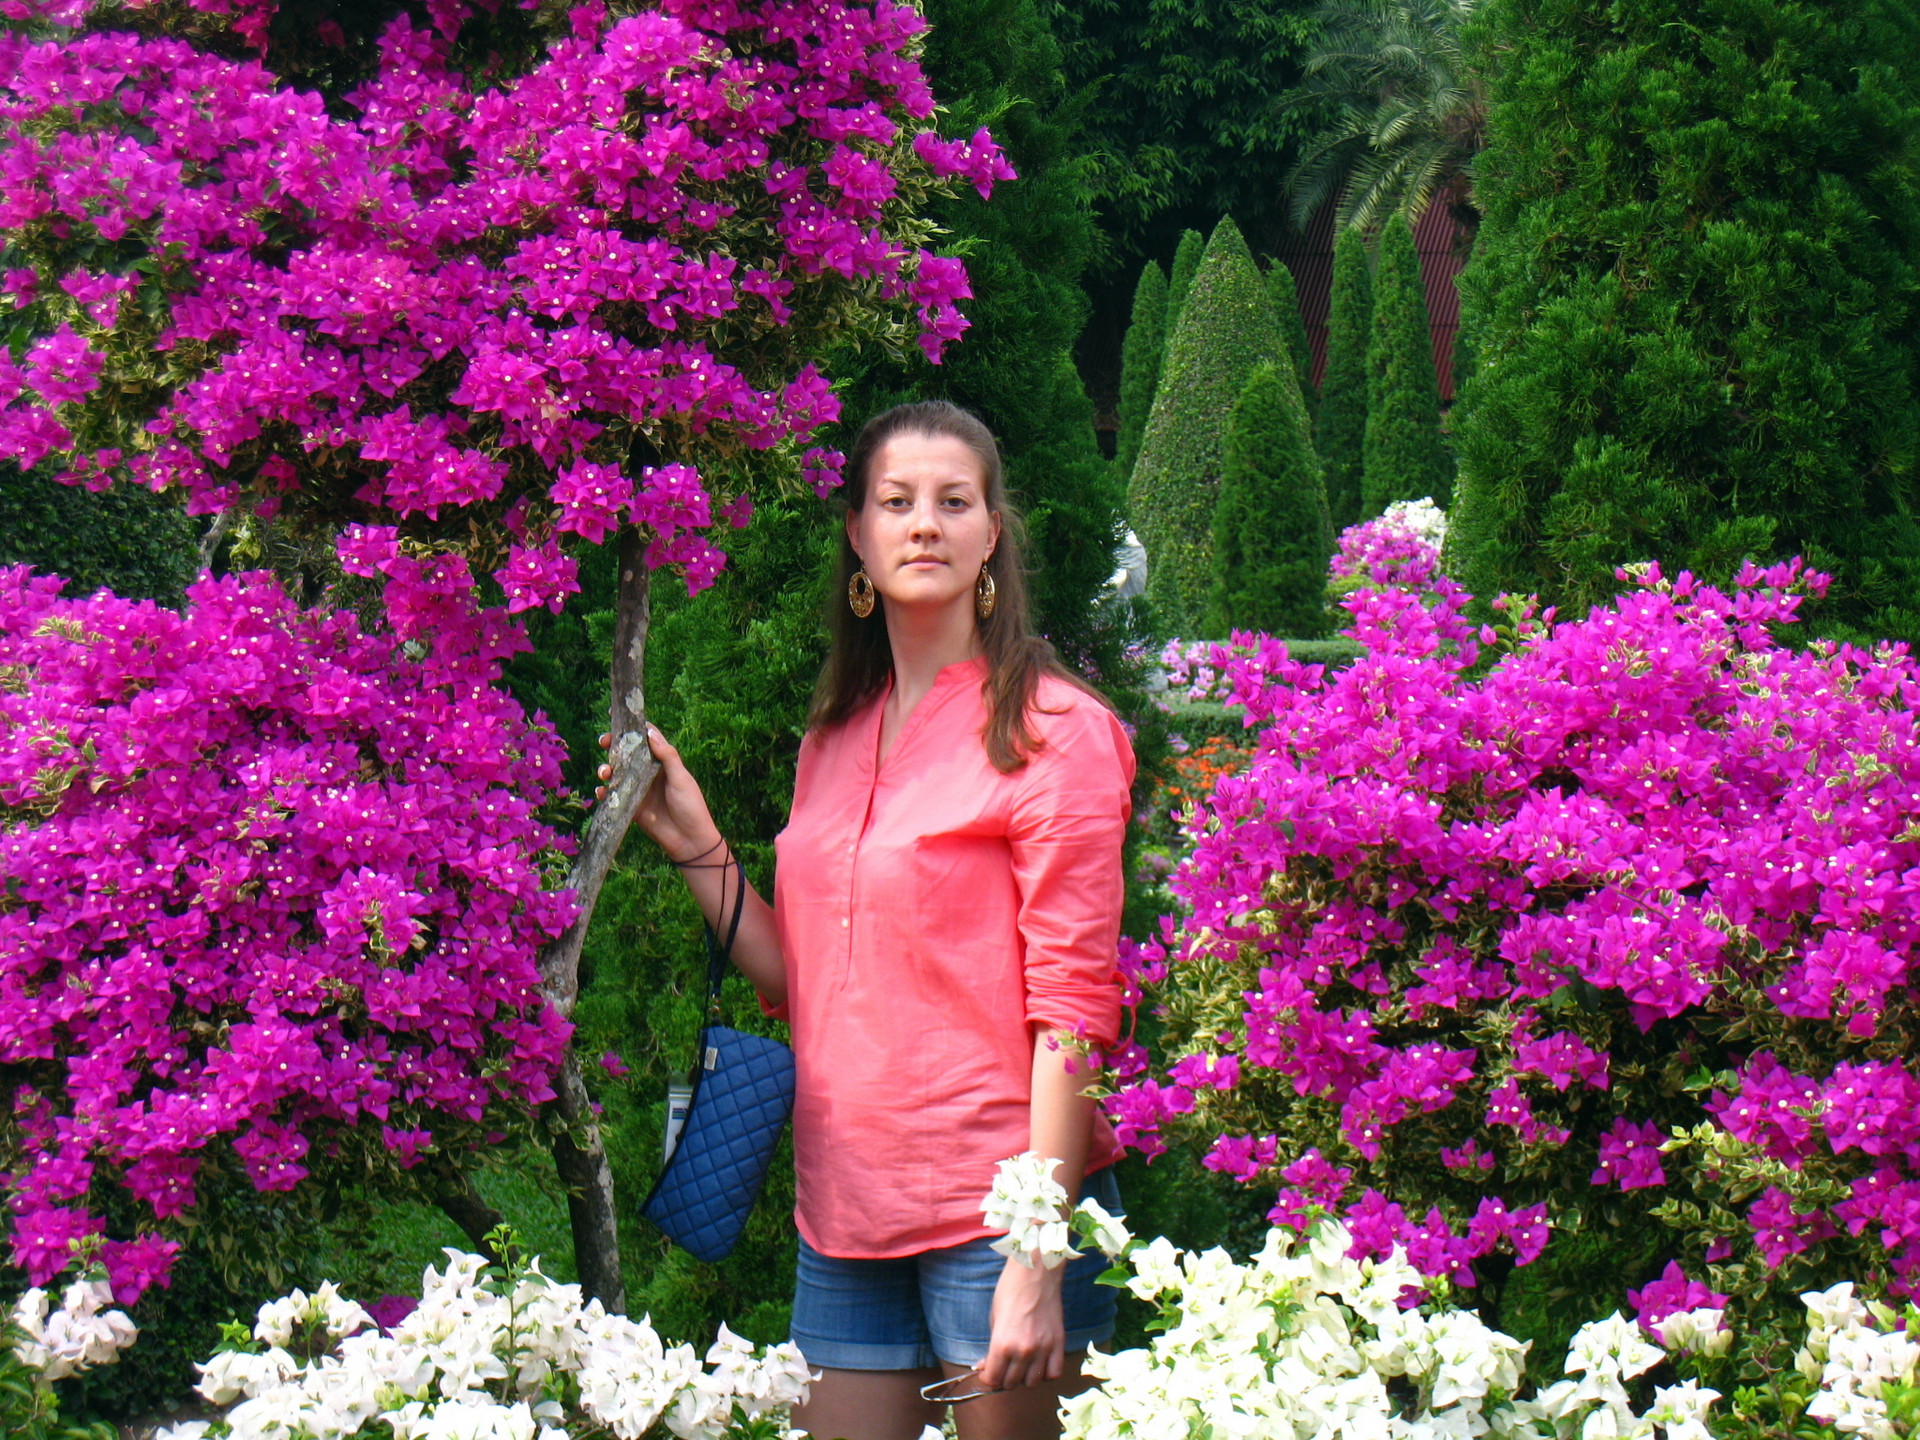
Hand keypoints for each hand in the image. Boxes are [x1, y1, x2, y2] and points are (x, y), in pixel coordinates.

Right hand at [605, 727, 722, 862]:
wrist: (689, 841)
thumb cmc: (690, 806)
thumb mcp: (681, 778)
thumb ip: (667, 755)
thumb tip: (649, 731)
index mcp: (663, 763)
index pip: (647, 741)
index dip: (634, 731)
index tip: (620, 721)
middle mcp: (649, 774)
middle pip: (627, 755)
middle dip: (613, 747)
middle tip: (604, 742)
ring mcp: (638, 790)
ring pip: (617, 774)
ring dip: (606, 769)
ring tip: (605, 772)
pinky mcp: (631, 807)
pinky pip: (613, 796)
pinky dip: (603, 792)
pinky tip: (601, 791)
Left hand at [979, 1252, 1066, 1391]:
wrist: (1035, 1272)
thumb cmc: (1010, 1290)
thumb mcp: (993, 1318)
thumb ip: (991, 1347)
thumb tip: (984, 1366)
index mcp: (1003, 1344)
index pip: (993, 1379)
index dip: (988, 1378)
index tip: (988, 1372)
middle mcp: (1023, 1351)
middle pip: (1012, 1383)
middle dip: (1004, 1378)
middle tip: (1004, 1366)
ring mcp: (1043, 1348)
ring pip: (1033, 1382)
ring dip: (1025, 1378)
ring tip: (1021, 1365)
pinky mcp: (1059, 1343)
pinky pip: (1054, 1373)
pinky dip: (1046, 1373)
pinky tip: (1039, 1363)